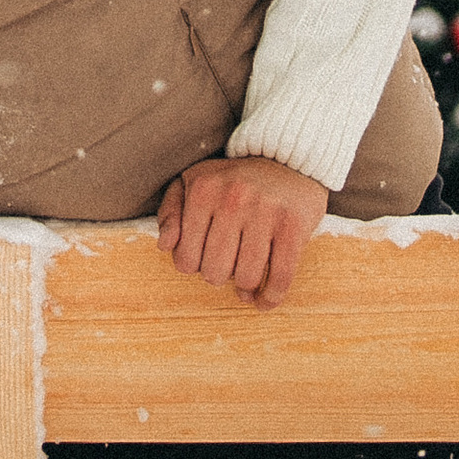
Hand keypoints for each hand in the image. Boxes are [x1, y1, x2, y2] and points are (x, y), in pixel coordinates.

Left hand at [156, 154, 329, 308]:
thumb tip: (165, 246)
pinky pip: (280, 277)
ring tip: (244, 281)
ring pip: (246, 278)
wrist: (286, 160)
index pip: (185, 258)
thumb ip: (171, 212)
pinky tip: (263, 299)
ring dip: (244, 288)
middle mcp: (233, 199)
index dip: (192, 266)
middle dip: (218, 276)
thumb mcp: (193, 182)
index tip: (202, 258)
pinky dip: (270, 297)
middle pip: (215, 272)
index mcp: (203, 190)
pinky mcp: (293, 227)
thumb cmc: (233, 179)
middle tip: (225, 265)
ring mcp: (265, 213)